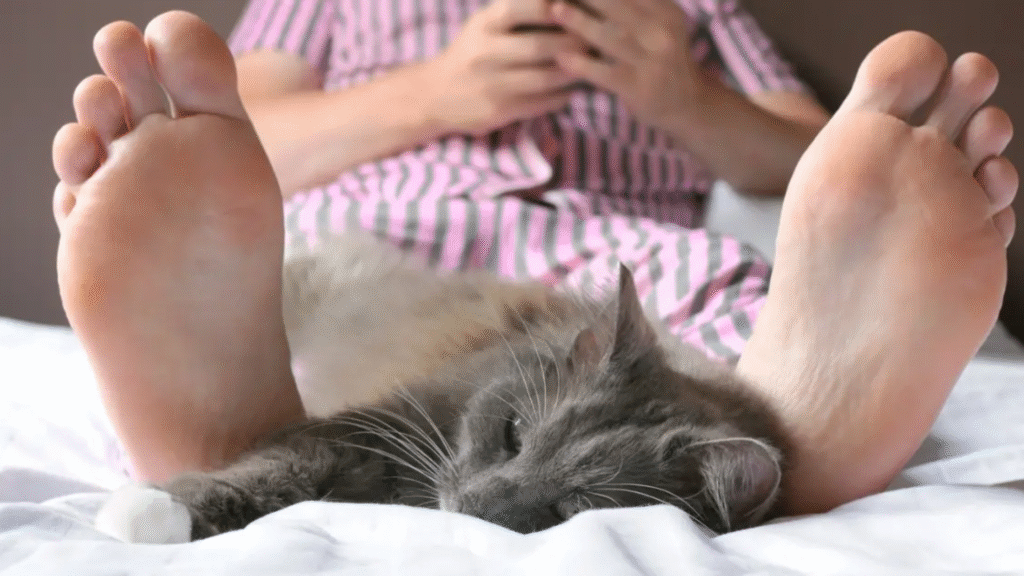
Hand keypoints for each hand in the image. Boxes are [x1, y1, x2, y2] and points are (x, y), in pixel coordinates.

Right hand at [425, 0, 588, 135]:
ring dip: (575, 72)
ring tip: (591, 65)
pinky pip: (542, 103)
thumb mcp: (486, 24)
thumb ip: (519, 11)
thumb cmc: (472, 52)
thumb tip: (563, 4)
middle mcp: (486, 52)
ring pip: (546, 77)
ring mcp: (492, 84)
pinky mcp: (500, 111)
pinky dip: (564, 95)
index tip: (579, 9)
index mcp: (485, 24)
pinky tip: (573, 89)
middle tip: (597, 41)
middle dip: (575, 43)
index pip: (526, 7)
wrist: (434, 95)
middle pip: (541, 46)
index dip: (557, 7)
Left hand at [550, 0, 705, 128]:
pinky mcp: (640, 87)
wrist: (688, 103)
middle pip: (620, 5)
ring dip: (580, 23)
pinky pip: (606, 73)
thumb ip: (635, 5)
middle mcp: (663, 32)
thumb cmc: (662, 58)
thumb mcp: (660, 24)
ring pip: (611, 37)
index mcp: (666, 10)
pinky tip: (562, 58)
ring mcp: (653, 61)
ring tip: (555, 11)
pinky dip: (582, 65)